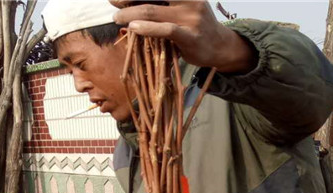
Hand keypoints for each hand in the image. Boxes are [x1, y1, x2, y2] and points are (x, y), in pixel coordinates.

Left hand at [110, 1, 256, 72]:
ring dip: (129, 14)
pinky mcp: (190, 37)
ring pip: (152, 11)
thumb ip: (162, 5)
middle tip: (113, 1)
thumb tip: (132, 5)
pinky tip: (133, 27)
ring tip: (118, 18)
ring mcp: (190, 18)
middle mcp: (188, 0)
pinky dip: (147, 28)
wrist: (220, 47)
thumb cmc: (196, 27)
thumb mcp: (182, 8)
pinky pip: (165, 30)